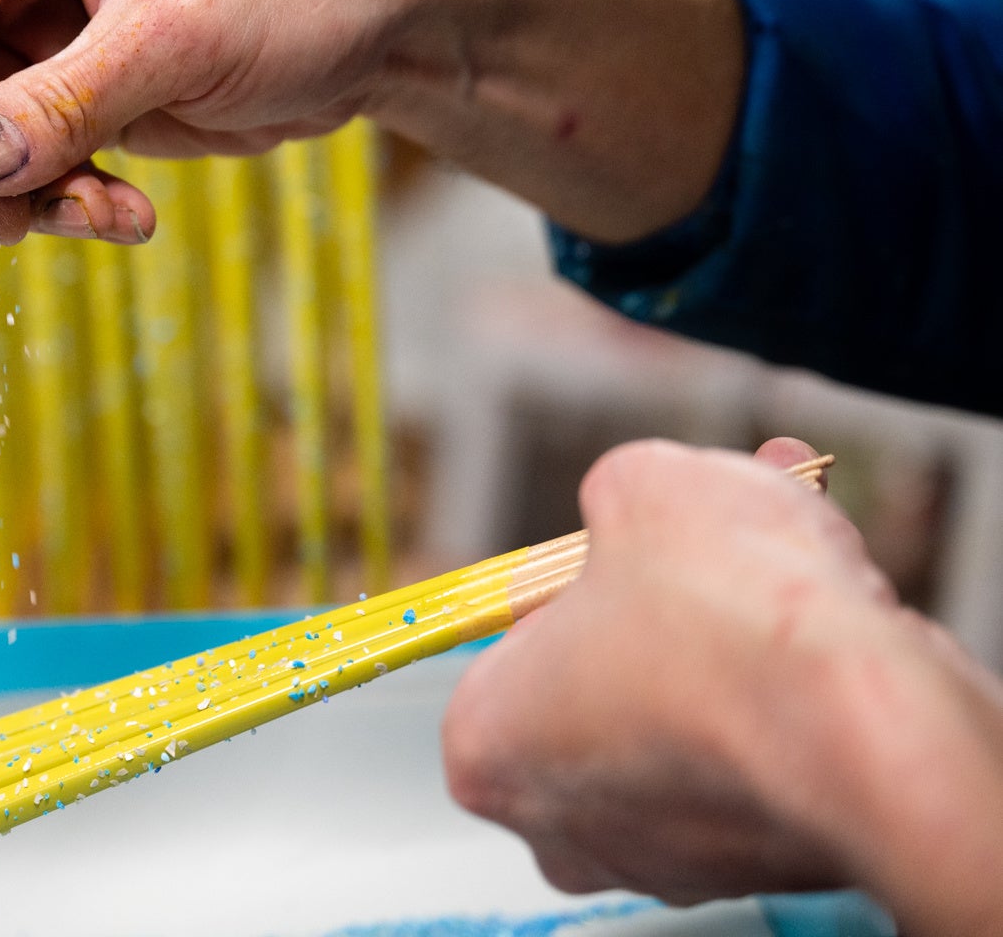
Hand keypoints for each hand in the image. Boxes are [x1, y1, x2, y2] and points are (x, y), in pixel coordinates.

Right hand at [0, 0, 423, 243]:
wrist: (398, 15)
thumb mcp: (181, 35)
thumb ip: (63, 102)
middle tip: (19, 222)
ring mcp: (49, 9)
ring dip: (29, 189)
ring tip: (108, 220)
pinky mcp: (81, 72)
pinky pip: (31, 151)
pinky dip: (64, 194)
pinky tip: (126, 216)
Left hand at [441, 438, 1002, 932]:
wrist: (871, 723)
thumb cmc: (727, 618)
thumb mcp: (636, 487)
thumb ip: (612, 502)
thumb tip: (632, 508)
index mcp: (484, 746)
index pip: (511, 647)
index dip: (576, 587)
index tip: (624, 556)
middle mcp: (560, 831)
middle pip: (599, 688)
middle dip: (660, 615)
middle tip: (709, 548)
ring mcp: (664, 863)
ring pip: (688, 724)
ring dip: (732, 647)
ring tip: (784, 572)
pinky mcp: (761, 868)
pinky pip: (761, 760)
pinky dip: (789, 696)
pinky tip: (827, 635)